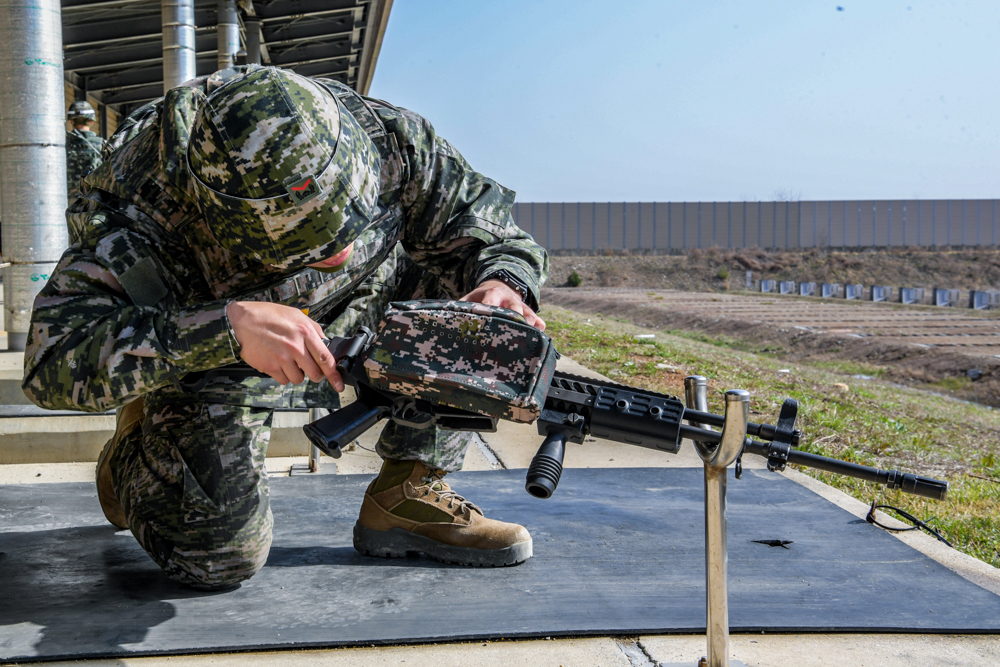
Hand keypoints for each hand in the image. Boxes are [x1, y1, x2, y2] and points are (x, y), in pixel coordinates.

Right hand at [226, 301, 344, 389]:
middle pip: (315, 374)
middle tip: (308, 367)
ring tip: (288, 360)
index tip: (339, 384)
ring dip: (296, 373)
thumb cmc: (268, 316)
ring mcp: (281, 358)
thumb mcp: (296, 315)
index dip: (334, 375)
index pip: (326, 358)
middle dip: (315, 374)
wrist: (242, 320)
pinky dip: (283, 375)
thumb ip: (313, 330)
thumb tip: (326, 344)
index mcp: (305, 332)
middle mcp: (294, 346)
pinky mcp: (269, 367)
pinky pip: (283, 380)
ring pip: (298, 379)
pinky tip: (278, 363)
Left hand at [460, 280, 545, 330]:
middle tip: (511, 334)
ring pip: (529, 314)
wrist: (499, 285)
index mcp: (493, 294)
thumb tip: (444, 317)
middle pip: (515, 308)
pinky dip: (540, 327)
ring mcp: (521, 305)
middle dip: (514, 319)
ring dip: (529, 325)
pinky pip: (538, 320)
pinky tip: (540, 336)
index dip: (489, 313)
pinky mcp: (529, 312)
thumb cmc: (480, 297)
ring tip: (528, 338)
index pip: (491, 303)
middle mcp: (509, 299)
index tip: (485, 326)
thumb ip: (460, 307)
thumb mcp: (470, 298)